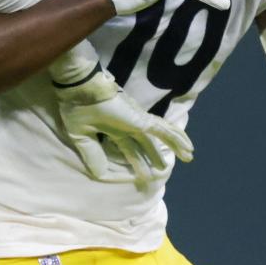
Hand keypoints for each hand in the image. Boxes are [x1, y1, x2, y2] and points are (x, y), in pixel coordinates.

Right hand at [54, 68, 193, 184]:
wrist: (80, 89)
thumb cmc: (77, 108)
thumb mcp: (81, 137)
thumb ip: (92, 154)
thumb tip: (100, 175)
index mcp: (112, 128)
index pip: (127, 147)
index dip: (134, 161)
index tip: (139, 174)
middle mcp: (127, 125)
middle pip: (145, 144)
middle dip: (153, 156)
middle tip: (161, 169)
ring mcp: (137, 122)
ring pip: (161, 137)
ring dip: (174, 147)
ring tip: (188, 157)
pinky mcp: (142, 121)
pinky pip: (164, 131)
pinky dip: (177, 139)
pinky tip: (188, 148)